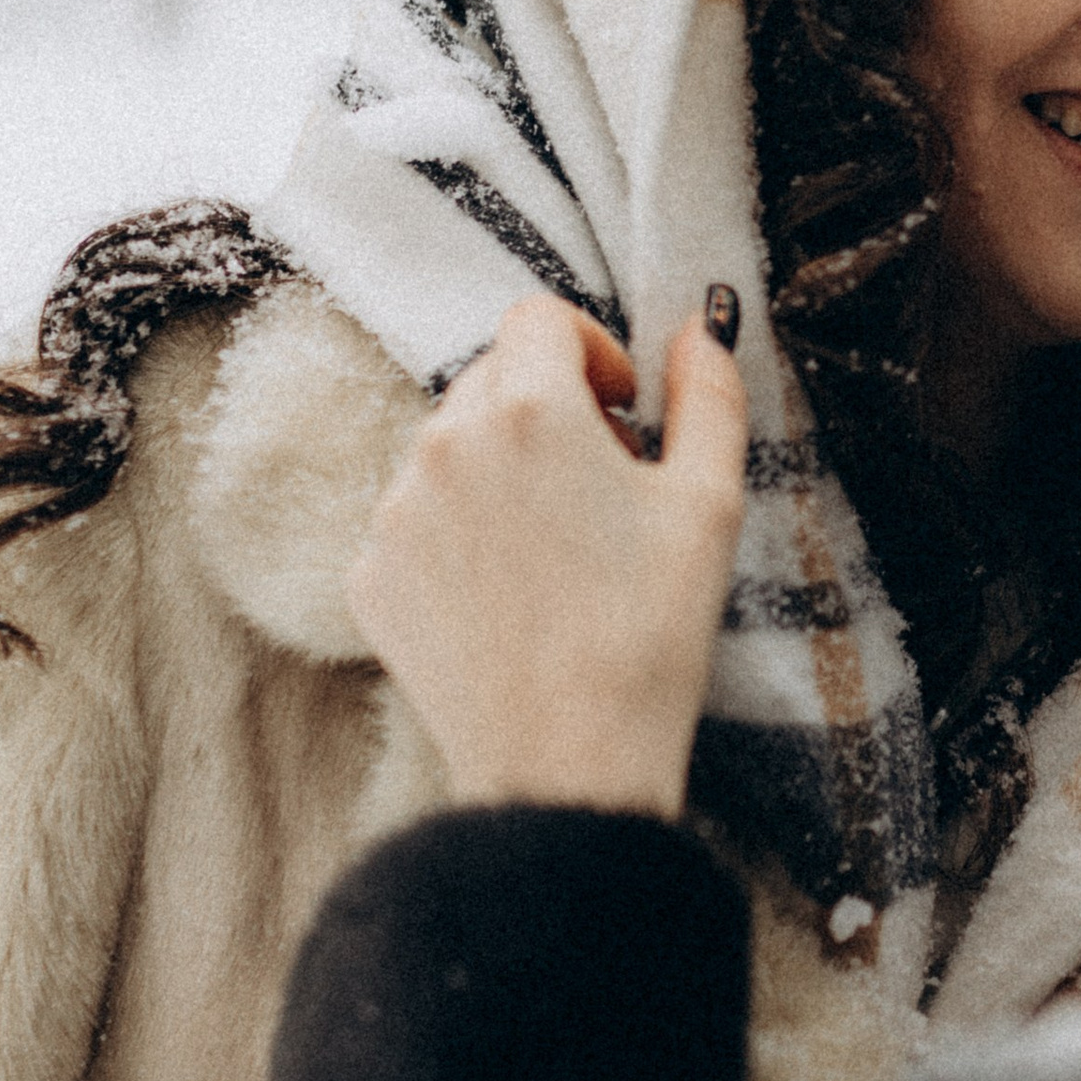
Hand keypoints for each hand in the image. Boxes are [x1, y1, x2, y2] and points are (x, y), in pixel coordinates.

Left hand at [348, 294, 747, 818]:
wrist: (567, 763)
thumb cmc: (649, 634)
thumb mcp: (709, 502)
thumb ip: (709, 395)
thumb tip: (704, 326)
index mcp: (529, 410)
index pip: (538, 317)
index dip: (592, 350)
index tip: (623, 409)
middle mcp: (444, 443)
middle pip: (492, 377)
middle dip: (549, 410)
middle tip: (603, 487)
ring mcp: (395, 512)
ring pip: (450, 449)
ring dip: (502, 471)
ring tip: (559, 553)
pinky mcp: (370, 575)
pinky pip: (416, 522)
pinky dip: (461, 538)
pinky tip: (512, 598)